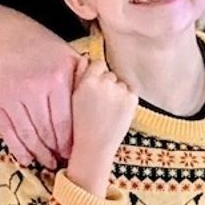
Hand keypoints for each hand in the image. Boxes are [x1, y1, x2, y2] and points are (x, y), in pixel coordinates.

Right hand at [0, 33, 82, 170]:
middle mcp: (33, 88)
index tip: (74, 151)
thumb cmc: (48, 53)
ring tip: (48, 162)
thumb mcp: (71, 59)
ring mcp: (13, 96)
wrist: (12, 42)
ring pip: (28, 134)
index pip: (64, 120)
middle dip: (55, 149)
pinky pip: (8, 131)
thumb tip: (105, 103)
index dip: (69, 140)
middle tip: (63, 161)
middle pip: (46, 130)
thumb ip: (86, 81)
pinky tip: (27, 158)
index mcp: (56, 79)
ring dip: (39, 152)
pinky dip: (18, 148)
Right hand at [61, 61, 138, 195]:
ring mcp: (119, 91)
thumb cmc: (80, 123)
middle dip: (106, 84)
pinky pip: (131, 91)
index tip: (94, 87)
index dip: (96, 74)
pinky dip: (126, 99)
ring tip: (108, 110)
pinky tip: (116, 112)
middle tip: (100, 103)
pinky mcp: (131, 99)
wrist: (94, 147)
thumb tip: (84, 57)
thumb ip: (78, 75)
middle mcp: (103, 83)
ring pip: (120, 83)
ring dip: (117, 92)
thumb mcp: (73, 98)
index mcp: (86, 81)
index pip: (97, 63)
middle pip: (110, 73)